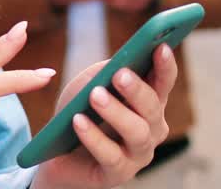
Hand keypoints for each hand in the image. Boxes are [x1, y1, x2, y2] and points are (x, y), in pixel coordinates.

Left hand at [32, 44, 178, 188]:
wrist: (55, 154)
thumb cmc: (78, 113)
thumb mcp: (89, 84)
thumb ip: (106, 72)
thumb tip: (120, 64)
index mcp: (149, 102)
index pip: (163, 82)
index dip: (165, 65)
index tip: (160, 46)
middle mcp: (151, 129)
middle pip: (152, 107)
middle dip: (137, 89)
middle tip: (119, 74)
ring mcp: (138, 154)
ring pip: (137, 132)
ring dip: (116, 112)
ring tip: (95, 95)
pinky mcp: (118, 174)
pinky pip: (111, 156)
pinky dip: (94, 136)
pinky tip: (78, 121)